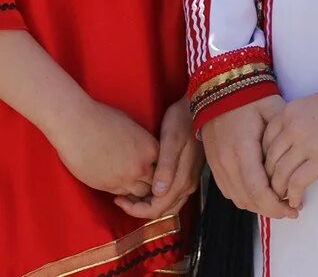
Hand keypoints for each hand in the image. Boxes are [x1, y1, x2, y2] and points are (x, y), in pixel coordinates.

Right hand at [46, 95, 160, 198]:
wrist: (76, 125)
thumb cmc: (102, 118)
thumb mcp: (131, 125)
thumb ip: (142, 143)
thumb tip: (145, 151)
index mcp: (149, 148)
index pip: (164, 167)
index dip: (159, 168)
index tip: (153, 167)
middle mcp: (140, 166)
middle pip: (155, 185)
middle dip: (150, 183)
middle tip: (144, 179)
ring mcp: (124, 178)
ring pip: (139, 195)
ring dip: (136, 191)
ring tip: (131, 182)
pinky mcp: (106, 186)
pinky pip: (121, 194)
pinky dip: (122, 191)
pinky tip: (117, 181)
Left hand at [118, 97, 200, 220]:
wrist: (198, 106)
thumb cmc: (181, 120)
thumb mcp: (171, 140)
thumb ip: (166, 167)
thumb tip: (157, 192)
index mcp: (182, 181)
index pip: (157, 209)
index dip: (136, 210)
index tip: (118, 200)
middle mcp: (187, 186)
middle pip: (162, 211)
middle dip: (140, 209)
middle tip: (120, 198)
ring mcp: (189, 180)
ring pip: (167, 204)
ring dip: (148, 203)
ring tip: (129, 192)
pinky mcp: (187, 173)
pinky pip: (171, 194)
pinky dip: (156, 196)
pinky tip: (144, 185)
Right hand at [198, 95, 293, 218]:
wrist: (220, 85)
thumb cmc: (250, 96)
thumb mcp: (274, 109)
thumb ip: (285, 135)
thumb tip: (298, 161)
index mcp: (242, 149)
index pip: (258, 191)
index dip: (276, 206)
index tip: (294, 209)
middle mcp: (226, 161)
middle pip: (248, 200)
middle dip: (270, 210)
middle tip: (290, 208)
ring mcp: (216, 163)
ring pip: (237, 198)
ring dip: (257, 205)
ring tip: (277, 200)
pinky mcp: (212, 163)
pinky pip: (228, 191)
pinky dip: (244, 196)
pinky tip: (260, 191)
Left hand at [261, 87, 317, 208]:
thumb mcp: (314, 105)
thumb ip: (299, 122)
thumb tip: (294, 145)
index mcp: (289, 112)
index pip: (265, 141)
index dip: (265, 159)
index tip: (271, 170)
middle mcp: (291, 127)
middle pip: (269, 159)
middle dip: (269, 178)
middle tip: (275, 190)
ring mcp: (304, 144)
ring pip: (279, 174)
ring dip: (279, 191)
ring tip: (284, 200)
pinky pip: (297, 182)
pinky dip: (294, 195)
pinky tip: (297, 202)